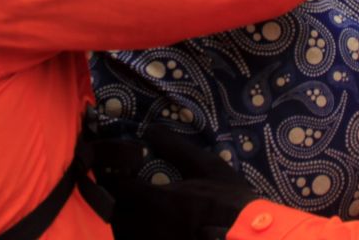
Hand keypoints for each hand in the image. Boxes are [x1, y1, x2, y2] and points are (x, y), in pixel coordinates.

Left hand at [98, 125, 256, 239]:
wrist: (246, 236)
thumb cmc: (227, 199)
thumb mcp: (206, 166)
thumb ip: (175, 148)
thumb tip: (151, 129)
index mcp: (154, 200)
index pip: (116, 186)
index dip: (113, 177)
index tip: (116, 169)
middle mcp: (145, 226)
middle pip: (113, 214)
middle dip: (112, 201)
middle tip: (119, 189)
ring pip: (122, 234)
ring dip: (122, 222)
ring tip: (130, 210)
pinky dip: (135, 236)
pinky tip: (145, 229)